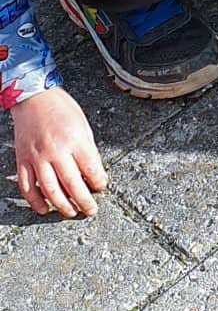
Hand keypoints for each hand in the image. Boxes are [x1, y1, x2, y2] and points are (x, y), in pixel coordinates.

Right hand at [10, 88, 106, 217]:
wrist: (34, 98)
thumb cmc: (62, 110)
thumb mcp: (84, 127)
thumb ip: (88, 151)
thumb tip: (94, 174)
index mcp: (76, 141)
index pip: (91, 170)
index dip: (98, 183)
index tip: (101, 188)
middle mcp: (56, 151)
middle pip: (72, 184)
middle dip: (84, 201)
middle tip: (90, 210)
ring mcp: (37, 157)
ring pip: (49, 190)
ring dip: (62, 205)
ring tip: (71, 213)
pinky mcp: (22, 160)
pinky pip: (27, 186)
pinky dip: (35, 200)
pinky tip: (44, 209)